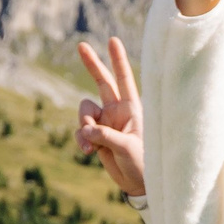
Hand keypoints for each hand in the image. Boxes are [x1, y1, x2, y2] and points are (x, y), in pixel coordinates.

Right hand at [75, 34, 144, 195]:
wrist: (137, 183)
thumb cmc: (143, 164)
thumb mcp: (127, 148)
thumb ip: (105, 136)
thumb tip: (86, 129)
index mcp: (132, 108)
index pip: (124, 79)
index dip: (118, 60)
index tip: (113, 40)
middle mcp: (117, 111)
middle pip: (102, 82)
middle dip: (92, 64)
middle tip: (81, 44)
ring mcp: (105, 122)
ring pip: (85, 110)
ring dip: (84, 125)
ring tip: (91, 146)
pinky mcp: (96, 135)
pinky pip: (81, 130)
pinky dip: (81, 139)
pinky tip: (88, 152)